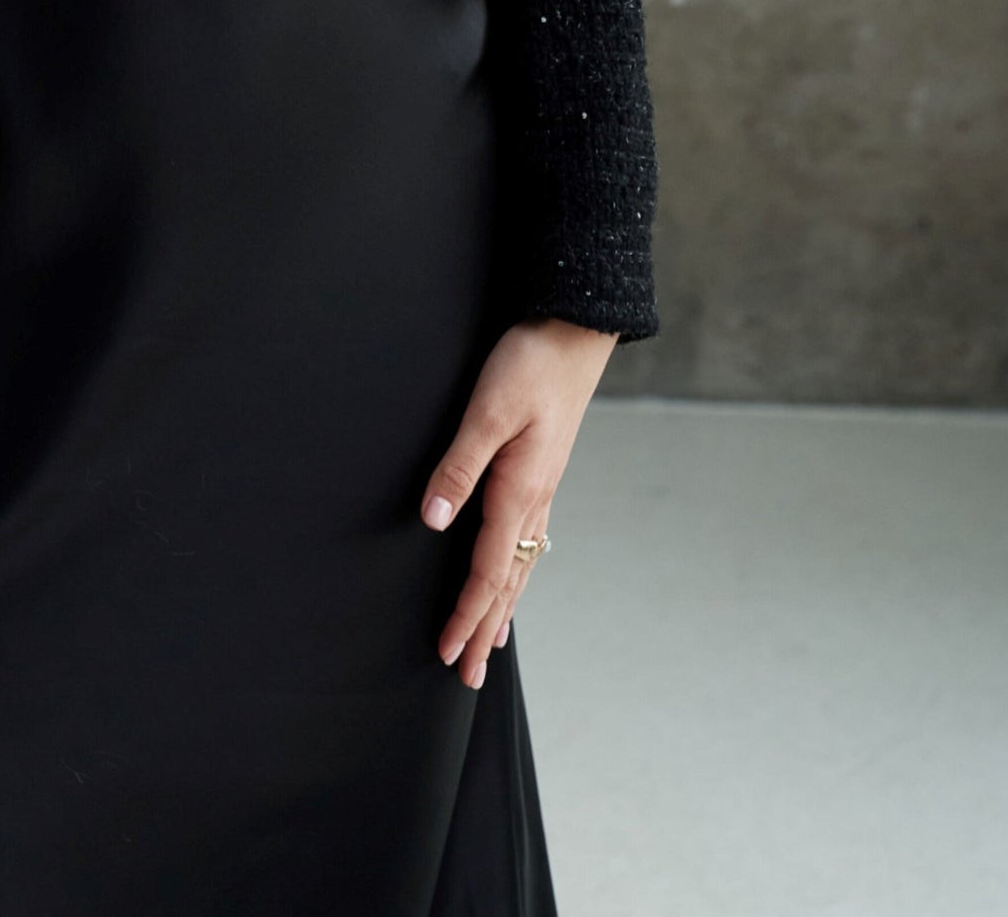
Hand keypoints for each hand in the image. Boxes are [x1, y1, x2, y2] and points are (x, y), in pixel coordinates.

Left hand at [419, 314, 616, 689]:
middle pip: (508, 582)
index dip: (465, 614)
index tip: (446, 653)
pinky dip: (518, 572)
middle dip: (485, 628)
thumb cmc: (528, 365)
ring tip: (493, 642)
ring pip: (522, 565)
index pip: (488, 572)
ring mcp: (543, 488)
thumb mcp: (486, 412)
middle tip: (468, 676)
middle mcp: (535, 500)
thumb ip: (458, 468)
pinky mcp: (542, 471)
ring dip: (504, 607)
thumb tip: (433, 523)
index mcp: (520, 491)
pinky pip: (529, 541)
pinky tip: (516, 575)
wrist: (574, 331)